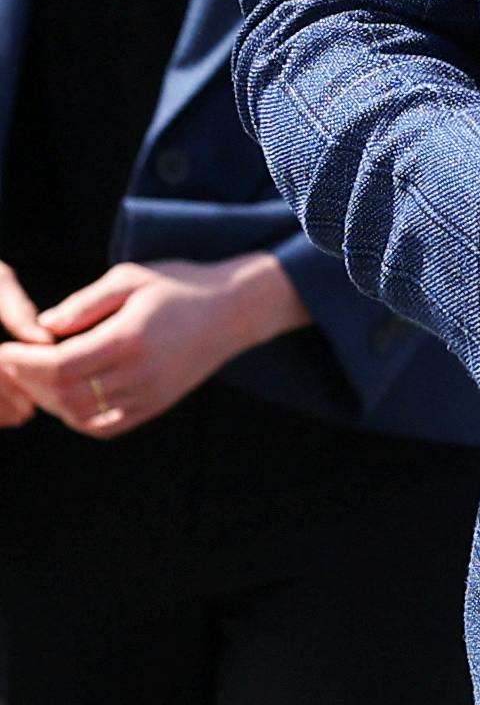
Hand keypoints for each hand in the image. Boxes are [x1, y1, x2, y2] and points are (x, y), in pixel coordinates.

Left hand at [0, 254, 308, 439]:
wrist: (231, 311)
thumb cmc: (178, 286)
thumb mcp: (130, 278)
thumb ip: (84, 304)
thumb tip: (42, 327)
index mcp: (131, 339)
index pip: (62, 365)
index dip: (26, 364)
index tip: (6, 352)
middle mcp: (140, 374)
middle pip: (66, 395)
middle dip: (30, 382)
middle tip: (12, 365)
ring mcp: (149, 396)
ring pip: (81, 415)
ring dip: (50, 401)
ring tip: (36, 379)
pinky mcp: (154, 407)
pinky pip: (105, 426)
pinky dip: (77, 418)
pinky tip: (65, 397)